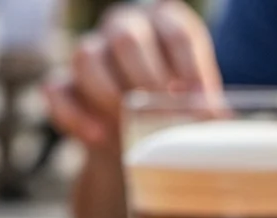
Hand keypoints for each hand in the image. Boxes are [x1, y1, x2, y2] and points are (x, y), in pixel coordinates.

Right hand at [44, 0, 220, 149]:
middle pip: (126, 37)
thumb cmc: (170, 107)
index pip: (177, 34)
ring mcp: (90, 53)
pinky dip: (75, 116)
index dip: (190, 70)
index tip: (202, 105)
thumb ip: (202, 104)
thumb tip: (221, 121)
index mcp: (163, 21)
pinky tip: (98, 137)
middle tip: (161, 114)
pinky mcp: (63, 85)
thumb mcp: (192, 100)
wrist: (132, 136)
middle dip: (146, 79)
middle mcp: (123, 27)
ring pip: (86, 56)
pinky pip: (56, 91)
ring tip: (127, 126)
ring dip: (108, 93)